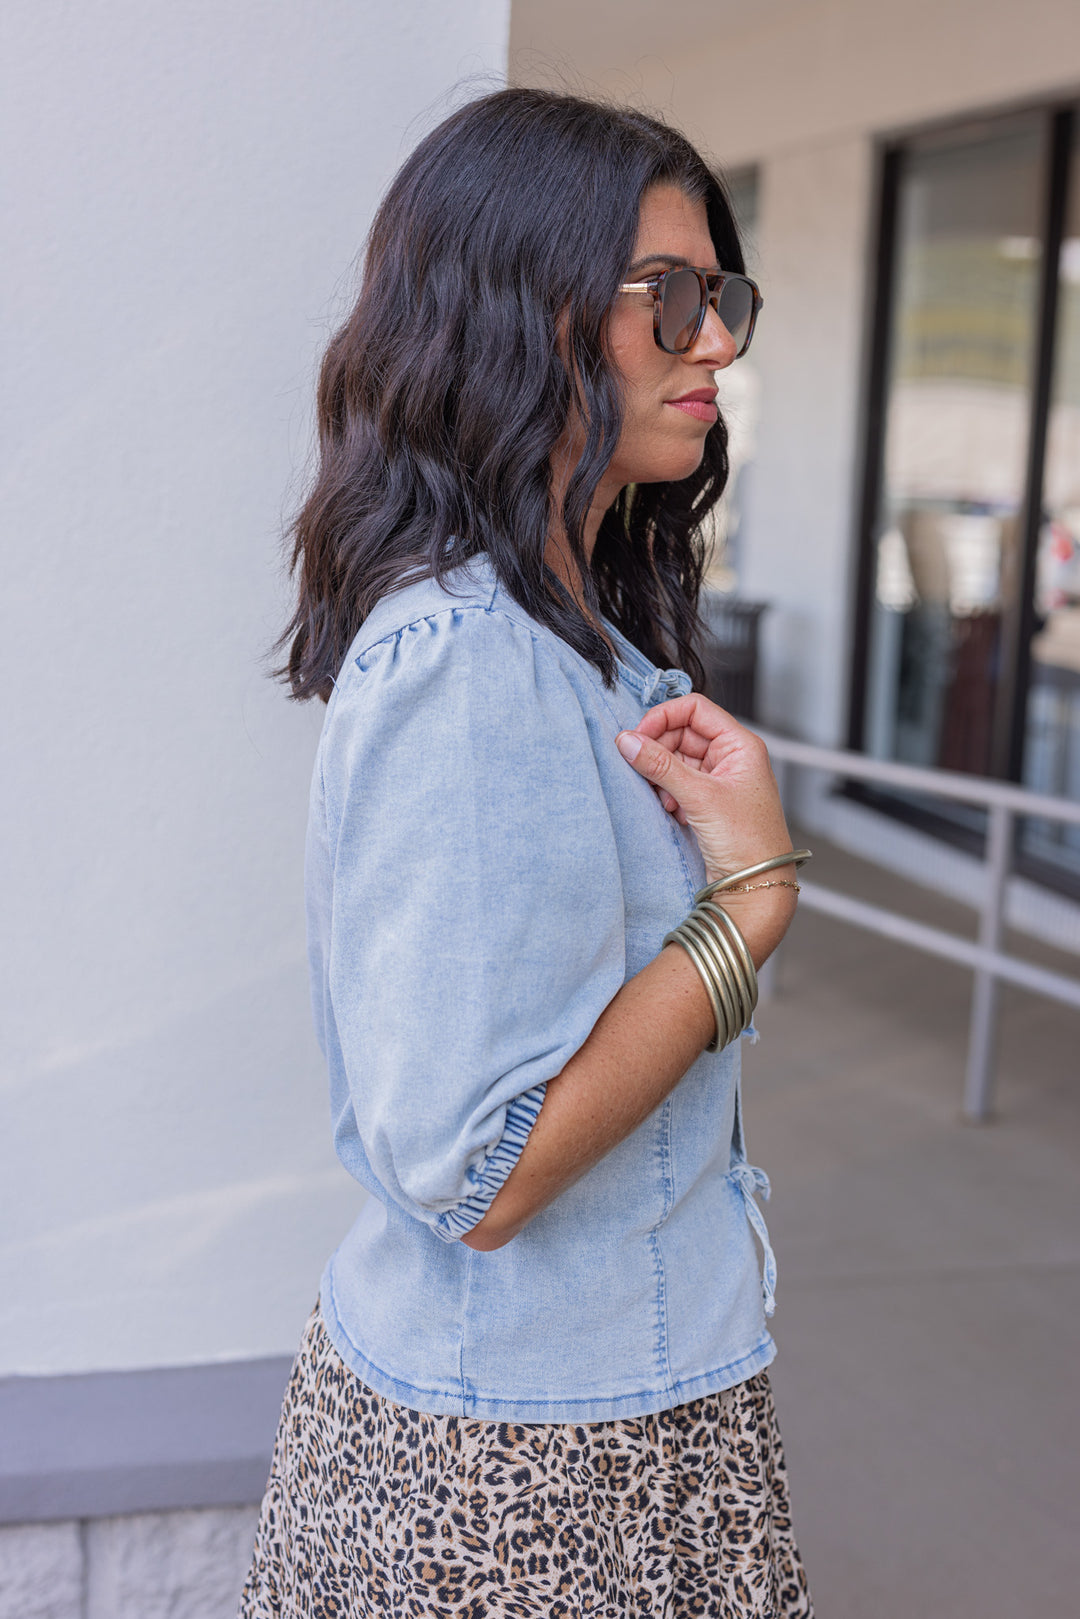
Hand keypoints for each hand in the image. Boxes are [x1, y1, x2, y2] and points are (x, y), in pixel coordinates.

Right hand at [615, 694, 791, 885]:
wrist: (756, 886)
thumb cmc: (748, 842)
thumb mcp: (700, 797)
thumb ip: (660, 766)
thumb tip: (628, 741)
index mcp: (740, 745)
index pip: (696, 709)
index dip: (664, 717)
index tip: (638, 735)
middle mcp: (731, 758)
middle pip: (682, 733)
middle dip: (659, 750)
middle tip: (639, 766)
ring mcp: (719, 780)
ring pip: (677, 760)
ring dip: (662, 774)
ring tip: (662, 796)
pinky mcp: (708, 802)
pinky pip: (678, 783)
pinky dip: (667, 792)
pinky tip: (670, 810)